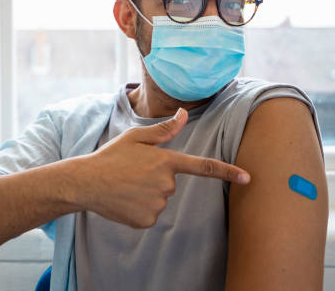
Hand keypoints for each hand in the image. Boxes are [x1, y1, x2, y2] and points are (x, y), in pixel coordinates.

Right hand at [74, 108, 250, 228]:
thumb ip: (164, 130)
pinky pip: (150, 214)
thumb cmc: (110, 157)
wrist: (86, 183)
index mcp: (166, 161)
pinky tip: (124, 200)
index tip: (248, 177)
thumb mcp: (135, 138)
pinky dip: (140, 208)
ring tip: (125, 186)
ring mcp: (157, 204)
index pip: (203, 166)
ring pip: (161, 199)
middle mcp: (166, 184)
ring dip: (147, 193)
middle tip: (132, 173)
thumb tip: (184, 113)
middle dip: (156, 178)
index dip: (227, 171)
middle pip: (171, 183)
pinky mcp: (147, 220)